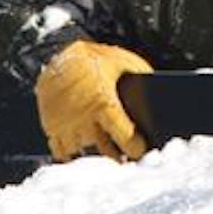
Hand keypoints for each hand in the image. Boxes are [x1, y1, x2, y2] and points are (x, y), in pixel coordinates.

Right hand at [34, 40, 152, 161]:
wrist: (59, 53)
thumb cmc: (97, 59)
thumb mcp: (125, 64)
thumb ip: (142, 81)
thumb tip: (160, 101)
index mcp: (103, 103)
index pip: (124, 139)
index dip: (135, 149)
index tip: (141, 152)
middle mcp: (82, 117)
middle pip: (105, 153)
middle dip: (118, 158)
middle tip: (128, 160)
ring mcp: (64, 124)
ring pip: (84, 155)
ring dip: (96, 157)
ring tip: (110, 157)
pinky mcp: (51, 127)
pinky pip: (62, 152)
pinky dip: (74, 155)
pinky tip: (86, 152)